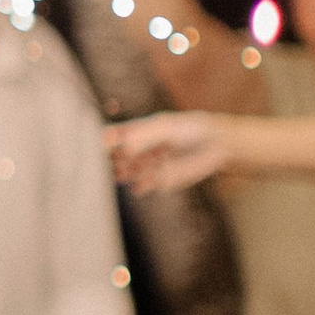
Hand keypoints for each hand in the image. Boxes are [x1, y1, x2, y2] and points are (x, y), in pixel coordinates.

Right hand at [107, 108, 234, 193]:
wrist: (216, 146)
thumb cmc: (190, 129)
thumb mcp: (165, 127)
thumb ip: (144, 136)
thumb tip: (124, 147)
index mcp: (137, 131)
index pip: (112, 136)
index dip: (102, 141)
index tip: (98, 146)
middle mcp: (138, 149)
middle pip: (115, 156)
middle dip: (109, 160)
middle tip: (108, 163)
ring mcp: (146, 166)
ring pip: (124, 173)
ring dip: (120, 175)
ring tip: (123, 173)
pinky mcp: (157, 181)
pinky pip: (140, 187)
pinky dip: (138, 187)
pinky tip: (141, 185)